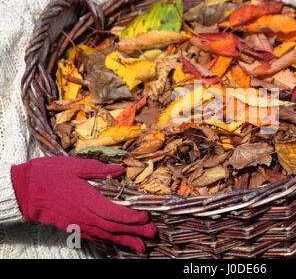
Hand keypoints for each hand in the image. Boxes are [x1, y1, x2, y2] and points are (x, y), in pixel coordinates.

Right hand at [10, 156, 156, 252]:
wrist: (24, 190)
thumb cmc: (50, 174)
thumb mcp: (76, 165)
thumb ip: (100, 170)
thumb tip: (121, 170)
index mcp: (87, 200)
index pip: (114, 213)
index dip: (131, 218)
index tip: (147, 218)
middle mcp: (84, 216)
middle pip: (114, 227)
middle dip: (135, 233)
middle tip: (153, 236)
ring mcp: (78, 224)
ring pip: (105, 236)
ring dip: (124, 241)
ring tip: (141, 248)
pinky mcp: (72, 227)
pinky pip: (94, 237)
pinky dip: (108, 241)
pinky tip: (116, 242)